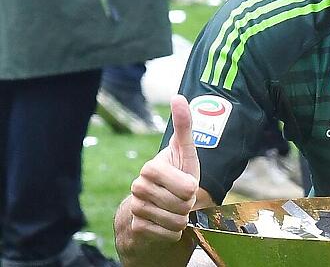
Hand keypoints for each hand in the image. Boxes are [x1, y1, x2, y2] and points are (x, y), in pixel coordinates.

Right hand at [128, 95, 200, 241]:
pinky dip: (174, 233)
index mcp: (150, 167)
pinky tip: (166, 223)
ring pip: (176, 221)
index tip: (187, 184)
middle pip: (182, 205)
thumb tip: (178, 96)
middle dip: (188, 204)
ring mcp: (135, 208)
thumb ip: (184, 125)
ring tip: (175, 210)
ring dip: (182, 219)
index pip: (186, 187)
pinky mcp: (136, 228)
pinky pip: (168, 235)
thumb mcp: (185, 151)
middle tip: (181, 198)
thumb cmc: (177, 175)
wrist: (156, 206)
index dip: (191, 188)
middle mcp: (138, 187)